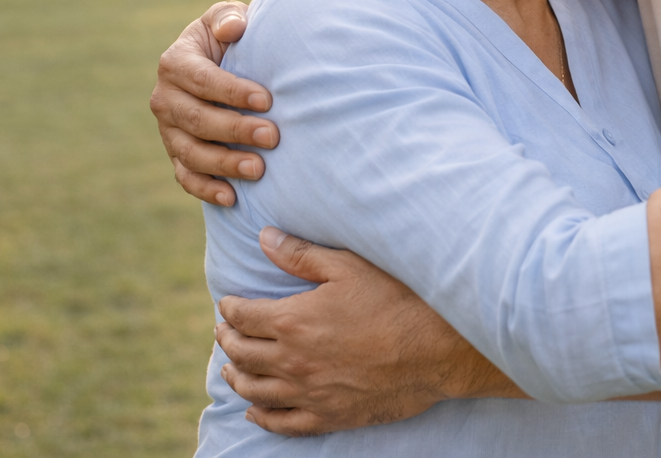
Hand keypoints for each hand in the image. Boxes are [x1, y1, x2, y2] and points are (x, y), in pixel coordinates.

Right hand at [151, 1, 277, 205]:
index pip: (202, 80)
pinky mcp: (177, 155)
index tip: (267, 100)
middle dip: (235, 130)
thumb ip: (229, 17)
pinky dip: (206, 190)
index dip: (232, 91)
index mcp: (175, 63)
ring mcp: (168, 131)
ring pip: (191, 153)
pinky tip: (233, 199)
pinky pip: (186, 177)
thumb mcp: (227, 17)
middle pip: (197, 120)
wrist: (224, 64)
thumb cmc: (231, 38)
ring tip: (259, 169)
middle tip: (272, 136)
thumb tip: (232, 29)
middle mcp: (165, 99)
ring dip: (225, 164)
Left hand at [216, 228, 516, 435]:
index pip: (242, 316)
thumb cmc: (396, 302)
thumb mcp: (349, 267)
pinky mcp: (326, 416)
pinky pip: (280, 422)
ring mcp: (307, 393)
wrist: (435, 350)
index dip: (230, 308)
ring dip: (236, 376)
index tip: (228, 303)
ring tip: (230, 368)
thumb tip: (264, 238)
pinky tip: (254, 409)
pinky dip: (260, 415)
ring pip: (253, 389)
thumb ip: (302, 255)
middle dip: (228, 339)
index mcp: (292, 320)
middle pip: (241, 353)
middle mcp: (291, 360)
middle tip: (225, 331)